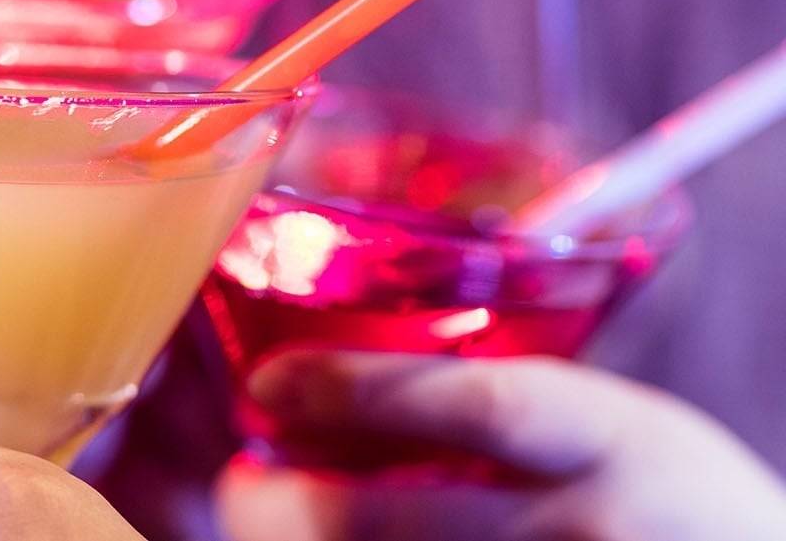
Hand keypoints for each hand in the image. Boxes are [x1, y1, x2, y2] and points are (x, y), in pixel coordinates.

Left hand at [216, 351, 785, 540]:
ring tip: (278, 516)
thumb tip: (308, 374)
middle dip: (295, 504)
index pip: (481, 406)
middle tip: (249, 479)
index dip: (364, 393)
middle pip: (399, 523)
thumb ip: (484, 401)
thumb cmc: (649, 495)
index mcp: (605, 438)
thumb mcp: (600, 424)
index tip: (271, 384)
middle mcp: (587, 527)